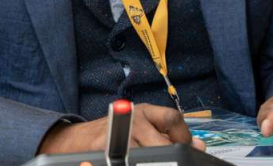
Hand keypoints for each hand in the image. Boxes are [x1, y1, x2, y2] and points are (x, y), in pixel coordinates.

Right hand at [38, 103, 205, 153]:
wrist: (73, 141)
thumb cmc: (109, 135)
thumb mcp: (139, 127)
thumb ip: (167, 133)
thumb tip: (199, 144)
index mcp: (142, 111)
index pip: (172, 119)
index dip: (184, 137)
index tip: (188, 149)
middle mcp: (132, 119)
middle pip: (164, 143)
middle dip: (172, 156)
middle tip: (173, 162)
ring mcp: (120, 136)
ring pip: (152, 156)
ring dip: (158, 162)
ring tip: (154, 162)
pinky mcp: (107, 151)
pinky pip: (132, 162)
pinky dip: (141, 164)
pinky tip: (139, 164)